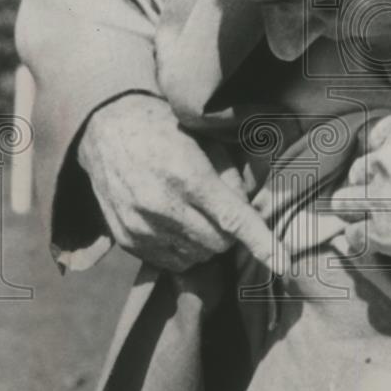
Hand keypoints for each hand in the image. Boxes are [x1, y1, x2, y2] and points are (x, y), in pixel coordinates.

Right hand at [77, 93, 287, 273]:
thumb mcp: (205, 140)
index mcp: (186, 176)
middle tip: (220, 209)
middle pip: (219, 244)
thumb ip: (231, 177)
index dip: (261, 242)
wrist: (107, 128)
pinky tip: (175, 222)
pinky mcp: (127, 239)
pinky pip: (172, 262)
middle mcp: (162, 205)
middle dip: (229, 232)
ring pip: (198, 256)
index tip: (283, 262)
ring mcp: (141, 226)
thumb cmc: (164, 128)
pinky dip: (183, 249)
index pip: (233, 219)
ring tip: (192, 211)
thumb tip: (249, 209)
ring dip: (206, 241)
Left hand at [328, 110, 390, 266]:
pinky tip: (377, 241)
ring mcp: (379, 196)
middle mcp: (385, 158)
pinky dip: (363, 239)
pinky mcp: (381, 232)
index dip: (385, 154)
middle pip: (359, 170)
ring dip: (358, 209)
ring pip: (344, 202)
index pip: (377, 137)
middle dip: (372, 183)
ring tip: (377, 218)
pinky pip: (354, 236)